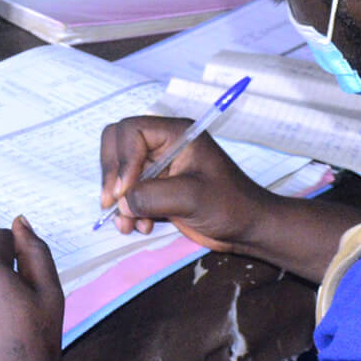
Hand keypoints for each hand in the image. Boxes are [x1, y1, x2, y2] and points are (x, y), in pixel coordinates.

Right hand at [99, 115, 275, 251]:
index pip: (130, 132)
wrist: (248, 228)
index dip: (122, 161)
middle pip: (117, 146)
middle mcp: (164, 144)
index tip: (124, 191)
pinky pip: (130, 193)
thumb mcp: (190, 197)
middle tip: (112, 203)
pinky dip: (128, 210)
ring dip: (119, 200)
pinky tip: (140, 226)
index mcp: (176, 133)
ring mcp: (160, 166)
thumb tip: (122, 202)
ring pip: (120, 173)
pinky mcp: (158, 187)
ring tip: (128, 225)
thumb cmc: (229, 205)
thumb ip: (151, 195)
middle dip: (112, 177)